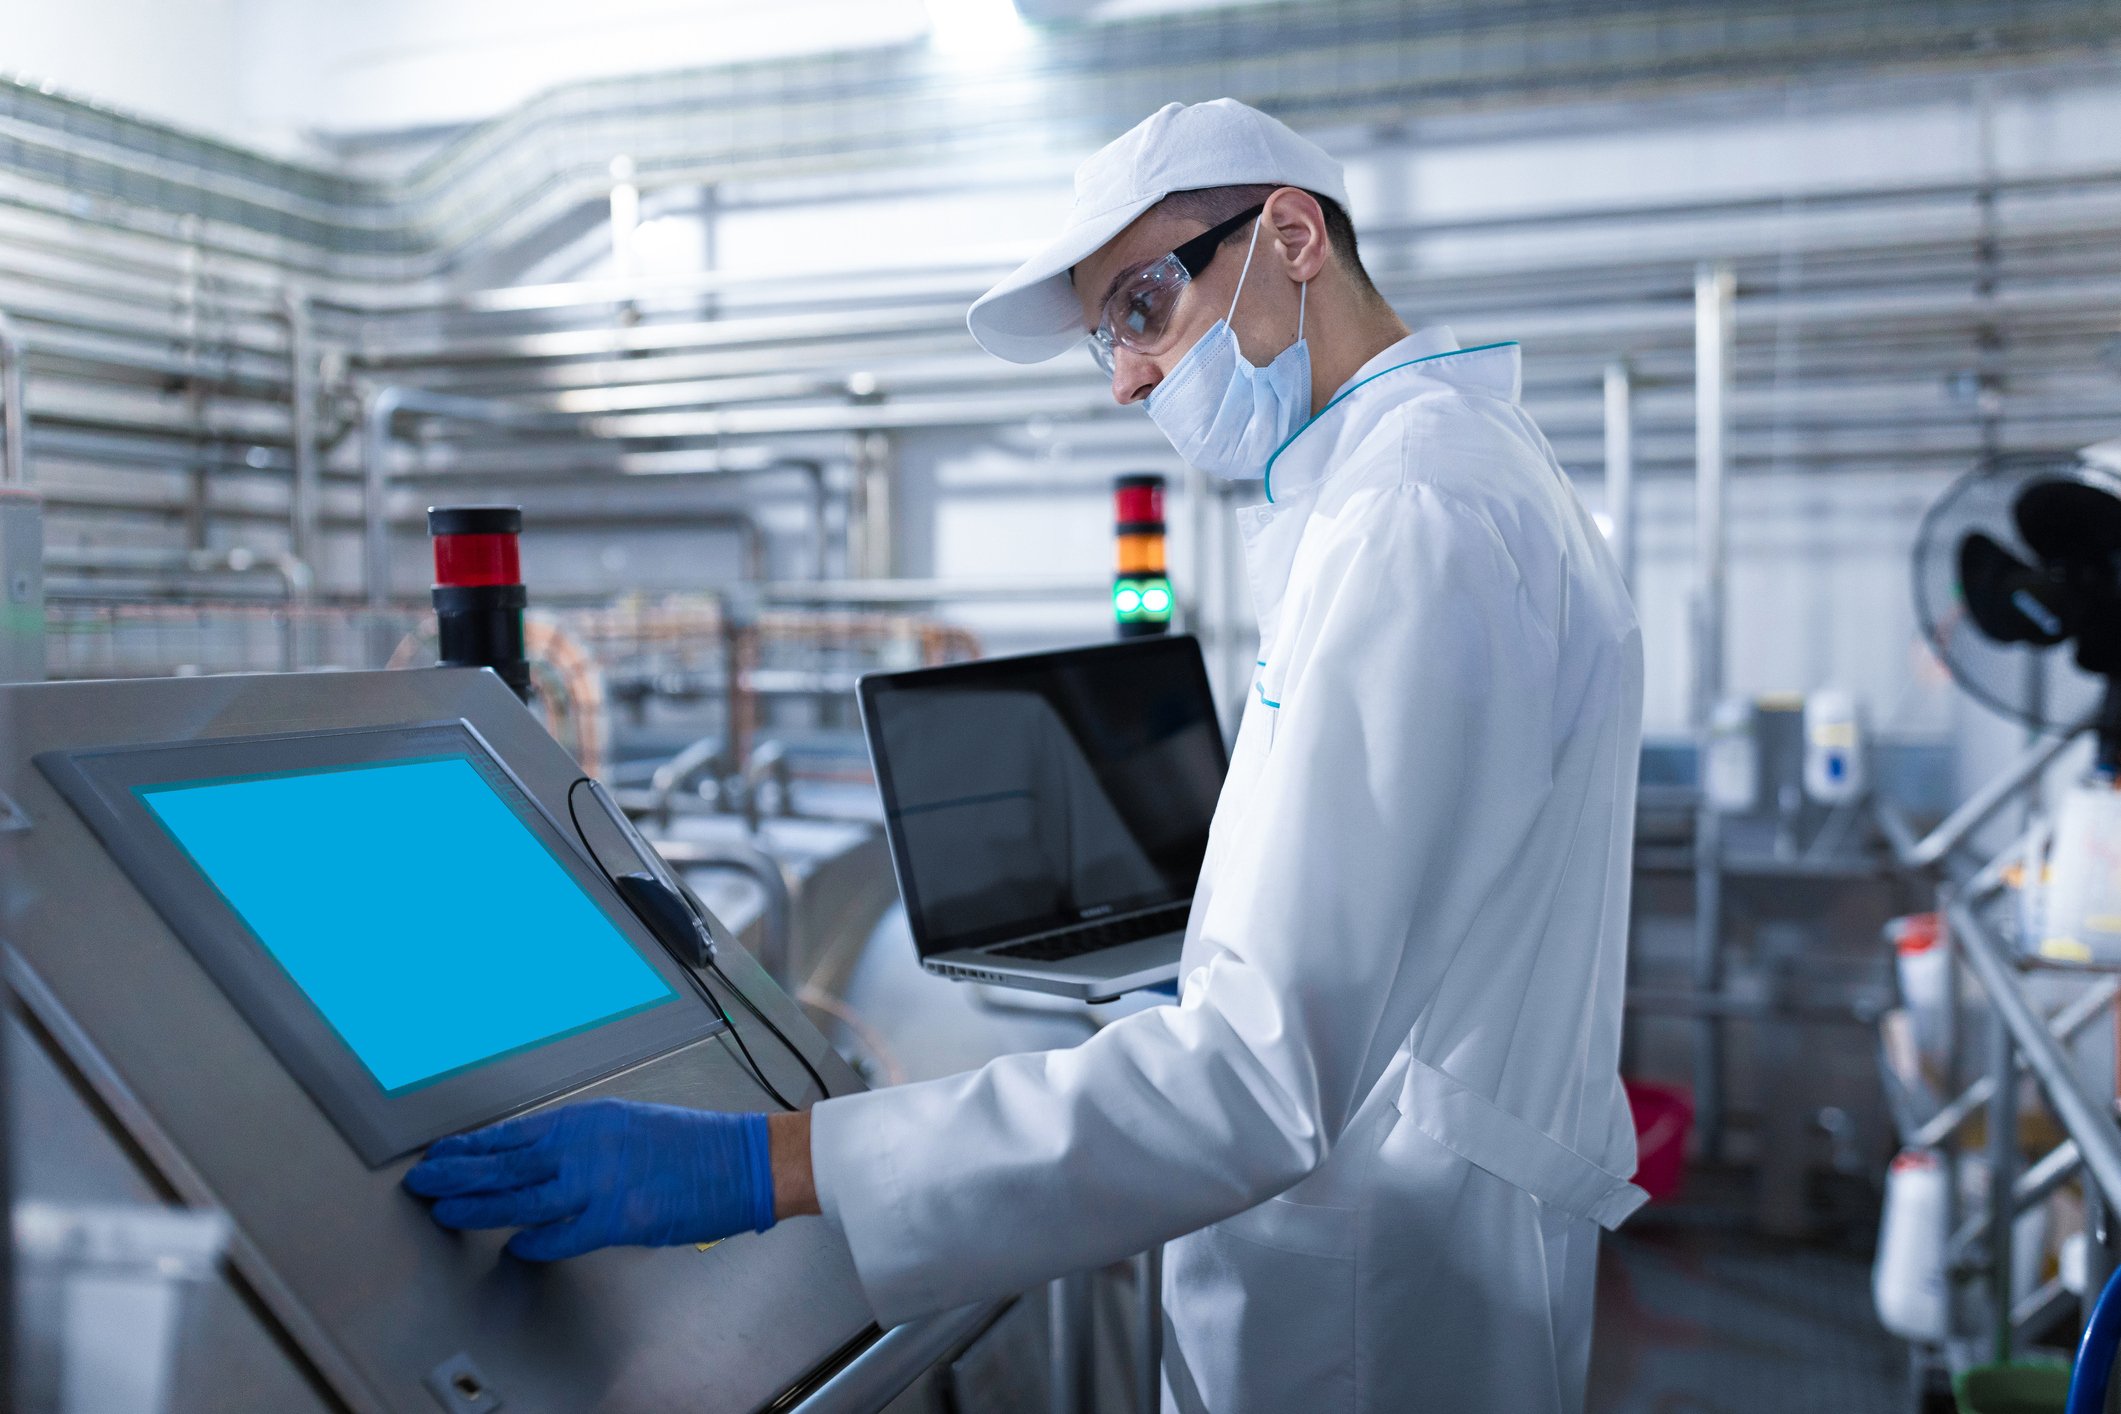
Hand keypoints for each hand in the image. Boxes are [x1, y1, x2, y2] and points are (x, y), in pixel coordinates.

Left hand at [402, 1098, 775, 1260]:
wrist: (741, 1159)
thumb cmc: (693, 1144)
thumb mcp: (627, 1125)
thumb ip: (582, 1143)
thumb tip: (539, 1162)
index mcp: (589, 1119)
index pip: (514, 1134)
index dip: (472, 1147)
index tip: (442, 1153)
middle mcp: (586, 1145)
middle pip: (505, 1163)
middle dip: (458, 1173)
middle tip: (424, 1180)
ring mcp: (598, 1182)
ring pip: (520, 1198)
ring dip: (478, 1205)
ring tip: (445, 1209)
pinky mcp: (615, 1218)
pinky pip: (559, 1235)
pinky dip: (533, 1243)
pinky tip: (514, 1247)